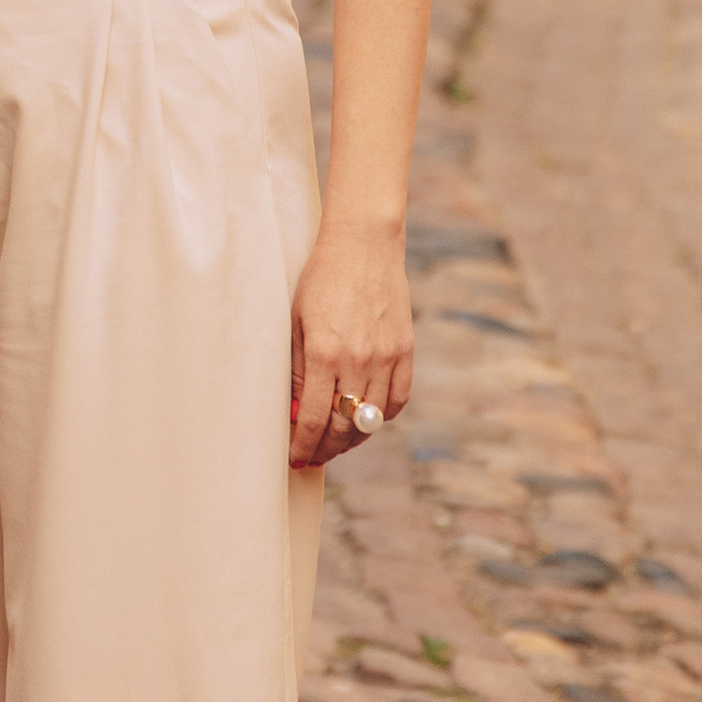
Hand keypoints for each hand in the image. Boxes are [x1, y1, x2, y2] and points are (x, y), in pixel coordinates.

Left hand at [290, 218, 413, 470]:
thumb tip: (295, 411)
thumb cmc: (321, 279)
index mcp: (324, 353)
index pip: (314, 418)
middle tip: (313, 456)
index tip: (295, 456)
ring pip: (372, 419)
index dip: (303, 444)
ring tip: (336, 443)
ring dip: (352, 438)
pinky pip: (397, 400)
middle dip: (325, 448)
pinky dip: (382, 416)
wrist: (363, 244)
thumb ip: (297, 371)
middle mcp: (358, 360)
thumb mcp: (297, 322)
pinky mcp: (405, 351)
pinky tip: (366, 418)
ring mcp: (386, 357)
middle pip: (343, 426)